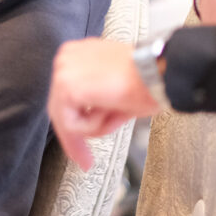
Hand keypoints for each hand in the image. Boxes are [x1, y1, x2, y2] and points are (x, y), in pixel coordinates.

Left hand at [48, 38, 162, 170]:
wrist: (156, 73)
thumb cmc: (144, 79)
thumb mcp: (113, 88)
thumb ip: (94, 98)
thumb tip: (88, 119)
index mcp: (76, 54)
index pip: (65, 96)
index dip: (73, 121)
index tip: (79, 145)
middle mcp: (65, 59)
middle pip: (60, 109)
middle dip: (74, 138)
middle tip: (85, 160)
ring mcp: (63, 72)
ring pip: (68, 119)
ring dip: (96, 127)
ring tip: (117, 116)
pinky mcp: (67, 87)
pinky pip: (72, 124)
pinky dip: (94, 126)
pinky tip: (111, 112)